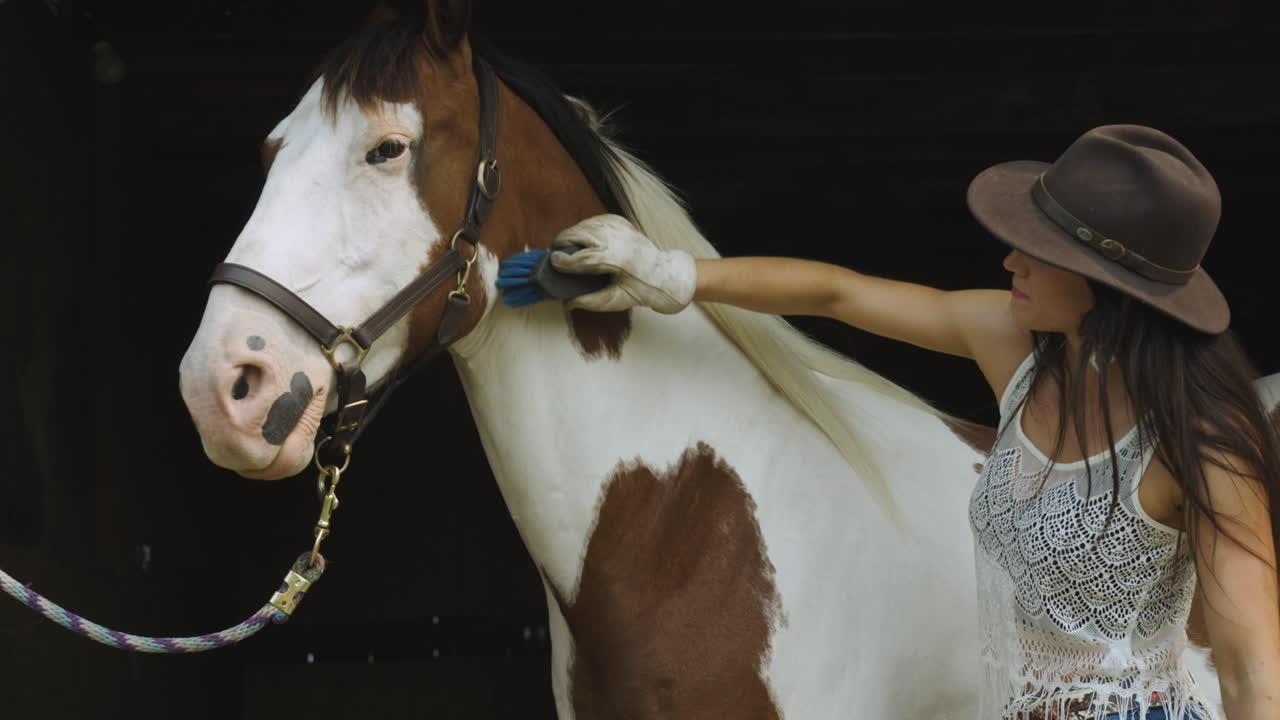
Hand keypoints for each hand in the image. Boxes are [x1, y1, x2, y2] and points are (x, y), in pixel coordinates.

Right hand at [550, 214, 695, 313]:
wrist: (663, 274)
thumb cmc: (639, 290)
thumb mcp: (615, 301)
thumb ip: (589, 301)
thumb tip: (566, 303)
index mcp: (617, 260)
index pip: (583, 258)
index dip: (564, 260)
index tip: (553, 261)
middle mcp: (618, 240)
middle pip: (580, 234)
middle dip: (563, 241)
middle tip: (556, 252)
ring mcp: (619, 228)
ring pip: (585, 225)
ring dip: (572, 234)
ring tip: (565, 246)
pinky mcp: (620, 222)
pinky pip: (594, 221)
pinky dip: (584, 229)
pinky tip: (582, 240)